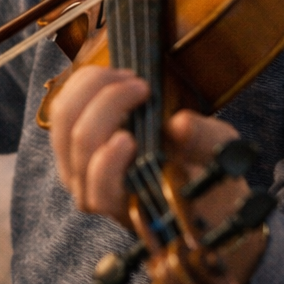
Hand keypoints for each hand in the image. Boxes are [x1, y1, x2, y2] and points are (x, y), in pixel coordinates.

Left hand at [43, 65, 265, 281]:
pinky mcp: (71, 144)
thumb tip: (179, 123)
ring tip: (129, 77)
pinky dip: (83, 86)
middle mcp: (93, 190)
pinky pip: (61, 110)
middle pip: (79, 143)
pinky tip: (113, 77)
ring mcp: (76, 166)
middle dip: (107, 104)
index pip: (100, 192)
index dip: (108, 163)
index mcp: (128, 205)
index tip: (132, 137)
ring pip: (63, 121)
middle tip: (141, 86)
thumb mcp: (221, 160)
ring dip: (93, 89)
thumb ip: (202, 143)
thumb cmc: (207, 179)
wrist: (190, 188)